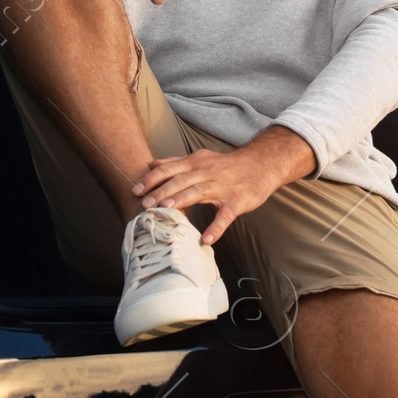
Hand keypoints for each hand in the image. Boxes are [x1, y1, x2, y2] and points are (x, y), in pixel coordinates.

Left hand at [134, 125, 316, 244]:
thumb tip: (152, 163)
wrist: (261, 164)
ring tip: (167, 212)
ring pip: (199, 192)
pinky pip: (226, 215)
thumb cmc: (227, 165)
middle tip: (145, 205)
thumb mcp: (201, 158)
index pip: (170, 169)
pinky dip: (217, 227)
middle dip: (161, 191)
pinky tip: (207, 239)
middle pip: (181, 180)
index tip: (135, 189)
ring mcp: (223, 186)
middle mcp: (207, 172)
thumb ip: (176, 162)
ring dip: (182, 201)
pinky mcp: (238, 200)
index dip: (152, 178)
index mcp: (196, 163)